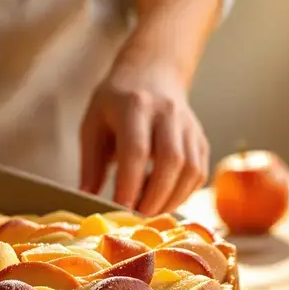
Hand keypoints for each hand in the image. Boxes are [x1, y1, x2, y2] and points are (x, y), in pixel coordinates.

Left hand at [80, 61, 209, 214]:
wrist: (152, 72)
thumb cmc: (115, 102)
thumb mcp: (93, 124)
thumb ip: (90, 162)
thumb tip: (87, 198)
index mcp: (134, 106)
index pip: (136, 150)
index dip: (129, 183)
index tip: (119, 208)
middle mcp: (167, 113)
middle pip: (171, 160)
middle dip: (154, 197)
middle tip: (136, 217)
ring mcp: (189, 125)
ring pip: (190, 169)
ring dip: (171, 199)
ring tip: (148, 212)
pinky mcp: (200, 138)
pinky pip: (198, 173)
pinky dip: (183, 194)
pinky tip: (163, 200)